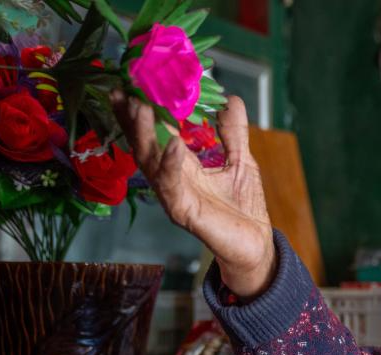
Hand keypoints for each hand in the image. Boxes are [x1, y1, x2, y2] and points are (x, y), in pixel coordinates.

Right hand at [112, 92, 274, 297]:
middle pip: (144, 145)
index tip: (131, 84)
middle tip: (124, 90)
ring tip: (142, 107)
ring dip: (145, 135)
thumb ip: (233, 132)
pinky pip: (172, 186)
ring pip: (150, 163)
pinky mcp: (184, 212)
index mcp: (182, 166)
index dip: (142, 111)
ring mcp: (174, 196)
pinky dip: (171, 163)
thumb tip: (231, 99)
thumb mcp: (241, 160)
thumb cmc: (244, 207)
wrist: (256, 244)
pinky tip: (173, 144)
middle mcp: (171, 179)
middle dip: (132, 119)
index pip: (156, 134)